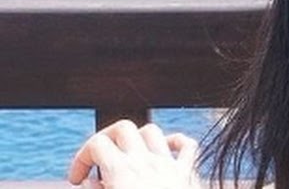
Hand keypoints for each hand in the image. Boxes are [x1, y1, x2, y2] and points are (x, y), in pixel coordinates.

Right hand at [68, 119, 198, 188]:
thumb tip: (91, 183)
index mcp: (123, 173)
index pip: (97, 144)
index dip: (81, 157)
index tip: (76, 180)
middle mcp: (147, 162)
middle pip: (123, 128)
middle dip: (105, 139)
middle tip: (97, 163)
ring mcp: (170, 165)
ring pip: (151, 131)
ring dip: (135, 140)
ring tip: (125, 160)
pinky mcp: (188, 174)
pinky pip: (185, 146)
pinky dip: (173, 143)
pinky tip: (163, 154)